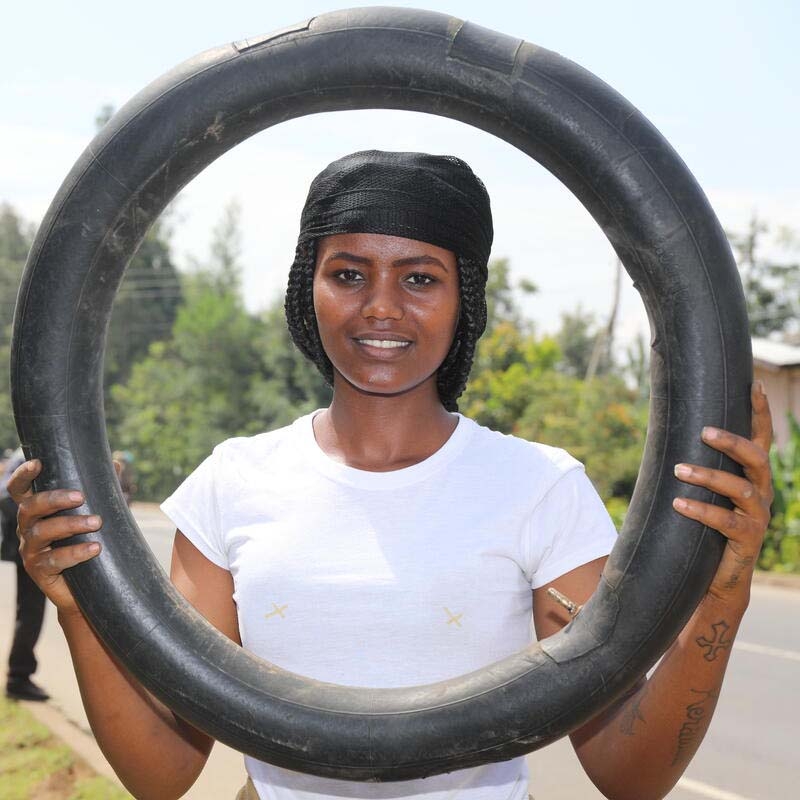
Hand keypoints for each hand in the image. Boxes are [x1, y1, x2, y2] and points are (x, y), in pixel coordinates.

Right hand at [9, 459, 102, 615]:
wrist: (87, 586)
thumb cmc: (88, 540)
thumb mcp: (97, 512)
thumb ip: (102, 490)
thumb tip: (114, 464)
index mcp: (36, 511)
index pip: (20, 490)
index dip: (23, 476)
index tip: (38, 463)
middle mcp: (28, 529)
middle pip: (29, 508)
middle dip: (54, 499)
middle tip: (81, 496)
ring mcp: (31, 551)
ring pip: (42, 533)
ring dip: (70, 524)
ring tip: (97, 522)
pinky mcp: (39, 571)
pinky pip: (54, 560)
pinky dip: (75, 553)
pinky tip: (95, 549)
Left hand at [672, 381, 772, 603]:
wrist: (715, 578)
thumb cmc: (705, 527)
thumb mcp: (703, 492)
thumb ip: (695, 465)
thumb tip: (665, 433)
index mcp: (752, 477)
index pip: (761, 438)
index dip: (760, 412)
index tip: (752, 383)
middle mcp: (760, 493)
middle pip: (758, 459)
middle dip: (733, 443)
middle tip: (705, 431)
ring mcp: (757, 517)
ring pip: (741, 489)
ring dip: (709, 476)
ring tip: (680, 469)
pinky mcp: (747, 540)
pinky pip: (726, 522)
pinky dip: (701, 510)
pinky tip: (678, 503)